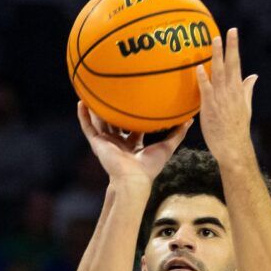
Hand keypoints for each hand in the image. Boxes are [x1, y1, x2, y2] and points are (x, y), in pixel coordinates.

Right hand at [76, 102, 191, 187]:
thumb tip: (189, 119)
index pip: (132, 128)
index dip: (133, 116)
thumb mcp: (167, 146)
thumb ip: (177, 133)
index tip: (135, 101)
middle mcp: (118, 143)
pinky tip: (81, 102)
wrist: (133, 179)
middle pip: (114, 123)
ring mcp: (106, 142)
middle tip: (113, 92)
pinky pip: (87, 126)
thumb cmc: (150, 167)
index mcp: (132, 145)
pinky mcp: (97, 143)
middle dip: (113, 110)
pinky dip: (83, 115)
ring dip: (95, 109)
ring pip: (98, 122)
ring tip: (91, 92)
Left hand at [195, 27, 257, 169]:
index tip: (233, 32)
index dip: (234, 47)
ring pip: (219, 73)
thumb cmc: (237, 128)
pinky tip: (199, 67)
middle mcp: (231, 91)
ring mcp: (221, 98)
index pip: (237, 63)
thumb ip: (248, 89)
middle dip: (228, 47)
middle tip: (226, 31)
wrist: (233, 147)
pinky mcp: (210, 107)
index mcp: (238, 89)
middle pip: (230, 65)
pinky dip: (203, 78)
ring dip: (216, 56)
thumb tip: (254, 76)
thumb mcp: (246, 106)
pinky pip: (206, 90)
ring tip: (214, 41)